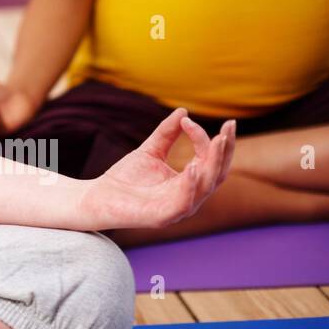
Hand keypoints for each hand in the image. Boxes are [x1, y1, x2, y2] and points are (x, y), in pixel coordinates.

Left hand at [78, 109, 235, 230]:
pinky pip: (184, 203)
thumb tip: (184, 111)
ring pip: (206, 187)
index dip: (205, 139)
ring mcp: (178, 209)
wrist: (98, 198)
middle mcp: (190, 196)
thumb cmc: (125, 178)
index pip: (207, 159)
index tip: (188, 120)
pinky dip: (191, 186)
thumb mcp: (149, 151)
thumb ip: (166, 134)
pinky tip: (193, 169)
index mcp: (189, 182)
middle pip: (217, 174)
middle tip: (230, 126)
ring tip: (218, 141)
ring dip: (213, 164)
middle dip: (225, 150)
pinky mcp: (163, 217)